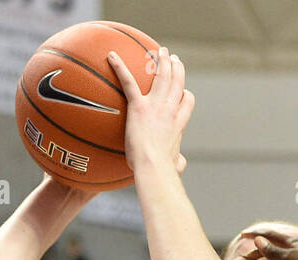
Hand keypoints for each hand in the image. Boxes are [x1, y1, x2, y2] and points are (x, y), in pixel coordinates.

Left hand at [107, 46, 194, 174]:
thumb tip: (180, 166)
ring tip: (159, 51)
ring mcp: (156, 106)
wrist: (154, 167)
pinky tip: (111, 56)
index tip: (183, 90)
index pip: (186, 101)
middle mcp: (170, 110)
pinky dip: (119, 67)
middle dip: (176, 67)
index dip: (185, 94)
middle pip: (176, 82)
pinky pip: (128, 82)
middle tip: (173, 58)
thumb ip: (178, 162)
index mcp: (179, 123)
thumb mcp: (176, 166)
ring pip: (161, 76)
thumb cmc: (163, 171)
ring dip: (161, 60)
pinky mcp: (138, 106)